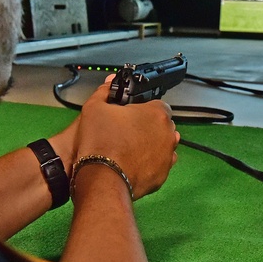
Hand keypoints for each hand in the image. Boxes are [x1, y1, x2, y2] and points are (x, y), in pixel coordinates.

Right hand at [73, 76, 179, 199]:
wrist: (101, 178)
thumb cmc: (99, 141)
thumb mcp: (94, 108)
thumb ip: (105, 92)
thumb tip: (110, 82)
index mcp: (156, 113)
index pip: (157, 104)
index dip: (143, 108)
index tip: (130, 114)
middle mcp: (168, 134)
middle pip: (162, 125)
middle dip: (148, 127)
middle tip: (127, 131)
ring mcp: (167, 156)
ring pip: (162, 146)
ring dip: (151, 145)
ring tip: (129, 149)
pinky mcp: (162, 176)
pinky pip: (158, 165)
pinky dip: (149, 164)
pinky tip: (132, 163)